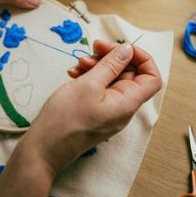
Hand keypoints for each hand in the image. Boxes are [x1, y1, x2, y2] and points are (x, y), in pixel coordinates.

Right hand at [19, 40, 162, 174]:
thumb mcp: (88, 84)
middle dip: (112, 58)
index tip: (121, 47)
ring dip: (98, 66)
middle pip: (130, 75)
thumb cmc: (65, 120)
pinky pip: (99, 89)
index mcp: (127, 103)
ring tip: (78, 64)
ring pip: (112, 80)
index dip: (142, 59)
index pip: (152, 78)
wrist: (43, 149)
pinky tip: (73, 73)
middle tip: (93, 49)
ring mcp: (109, 111)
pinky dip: (89, 77)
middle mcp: (122, 108)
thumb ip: (111, 65)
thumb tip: (128, 50)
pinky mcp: (95, 112)